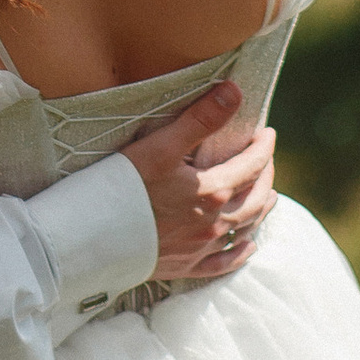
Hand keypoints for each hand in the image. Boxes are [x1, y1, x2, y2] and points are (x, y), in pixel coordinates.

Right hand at [122, 82, 277, 290]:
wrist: (89, 239)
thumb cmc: (120, 188)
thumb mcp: (159, 147)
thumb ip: (200, 120)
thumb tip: (235, 92)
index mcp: (211, 191)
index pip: (252, 165)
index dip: (263, 147)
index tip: (267, 132)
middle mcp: (213, 222)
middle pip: (255, 197)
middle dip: (265, 175)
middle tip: (266, 159)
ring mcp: (200, 248)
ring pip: (245, 228)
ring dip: (262, 209)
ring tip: (269, 195)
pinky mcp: (184, 267)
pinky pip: (223, 264)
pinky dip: (241, 253)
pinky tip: (248, 246)